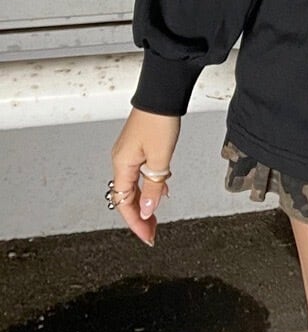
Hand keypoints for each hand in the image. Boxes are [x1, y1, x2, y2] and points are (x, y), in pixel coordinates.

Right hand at [109, 108, 180, 245]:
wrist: (162, 95)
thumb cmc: (159, 120)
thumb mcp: (160, 158)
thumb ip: (154, 185)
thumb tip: (148, 210)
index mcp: (122, 165)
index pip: (124, 203)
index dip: (136, 222)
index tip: (148, 236)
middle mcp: (121, 160)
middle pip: (126, 197)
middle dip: (140, 217)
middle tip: (152, 232)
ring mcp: (129, 154)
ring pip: (133, 186)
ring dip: (145, 202)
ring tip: (156, 217)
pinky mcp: (137, 147)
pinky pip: (139, 174)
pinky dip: (149, 186)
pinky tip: (160, 190)